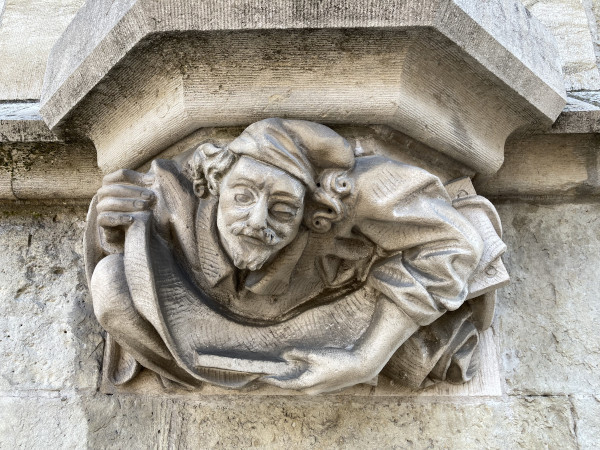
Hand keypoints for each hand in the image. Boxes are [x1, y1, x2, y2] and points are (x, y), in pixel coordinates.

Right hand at [96, 169, 155, 249]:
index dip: (136, 177)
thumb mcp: (145, 195)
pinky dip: (117, 218)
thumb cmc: (140, 208)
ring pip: (108, 203)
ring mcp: (101, 208)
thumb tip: (152, 178)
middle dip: (133, 191)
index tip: (152, 181)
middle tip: (150, 196)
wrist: (134, 230)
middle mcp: (104, 194)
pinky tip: (131, 219)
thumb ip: (147, 184)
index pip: (120, 175)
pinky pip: (103, 218)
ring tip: (144, 206)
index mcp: (113, 183)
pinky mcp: (102, 222)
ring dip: (127, 204)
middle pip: (113, 188)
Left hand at [260, 347, 378, 394]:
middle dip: (282, 380)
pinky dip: (302, 377)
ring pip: (302, 385)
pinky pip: (309, 383)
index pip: (285, 384)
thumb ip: (299, 354)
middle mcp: (312, 390)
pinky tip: (302, 370)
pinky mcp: (326, 385)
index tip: (263, 377)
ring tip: (284, 371)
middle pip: (293, 386)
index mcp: (308, 384)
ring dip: (292, 379)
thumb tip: (284, 354)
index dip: (274, 380)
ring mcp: (320, 389)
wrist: (359, 367)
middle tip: (271, 373)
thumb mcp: (316, 355)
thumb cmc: (338, 361)